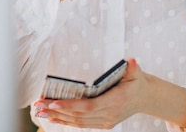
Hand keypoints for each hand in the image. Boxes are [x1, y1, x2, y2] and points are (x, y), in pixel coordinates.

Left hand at [33, 59, 149, 128]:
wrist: (146, 98)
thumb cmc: (138, 82)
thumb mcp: (137, 72)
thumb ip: (132, 67)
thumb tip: (131, 61)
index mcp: (116, 100)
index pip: (89, 106)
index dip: (71, 106)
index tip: (54, 103)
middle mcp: (109, 114)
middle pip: (79, 115)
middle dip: (57, 110)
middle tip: (38, 105)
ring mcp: (106, 121)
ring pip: (78, 121)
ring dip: (57, 117)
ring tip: (40, 112)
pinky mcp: (103, 123)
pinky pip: (82, 124)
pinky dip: (66, 121)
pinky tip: (53, 118)